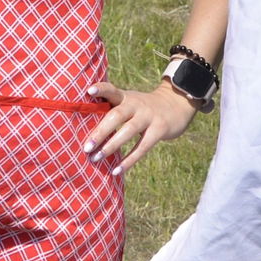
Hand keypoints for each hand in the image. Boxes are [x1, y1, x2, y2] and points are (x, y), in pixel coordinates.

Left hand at [83, 81, 200, 174]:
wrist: (176, 105)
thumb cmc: (141, 108)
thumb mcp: (129, 102)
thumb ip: (111, 110)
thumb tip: (85, 131)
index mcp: (125, 97)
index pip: (111, 90)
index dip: (101, 89)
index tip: (88, 91)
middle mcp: (136, 104)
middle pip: (117, 115)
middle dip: (100, 132)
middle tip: (86, 147)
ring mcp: (149, 116)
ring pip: (128, 131)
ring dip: (111, 147)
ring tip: (96, 159)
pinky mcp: (159, 130)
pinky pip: (142, 147)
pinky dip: (129, 160)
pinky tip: (116, 171)